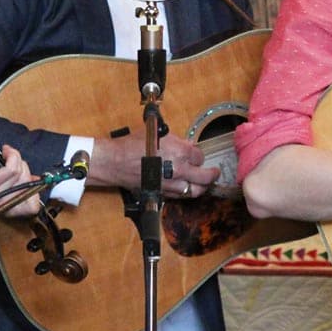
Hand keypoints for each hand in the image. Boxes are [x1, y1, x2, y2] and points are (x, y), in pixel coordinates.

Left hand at [0, 145, 38, 216]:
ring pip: (20, 173)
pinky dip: (11, 155)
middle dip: (24, 167)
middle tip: (13, 161)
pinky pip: (11, 167)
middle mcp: (2, 203)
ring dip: (16, 158)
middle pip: (29, 184)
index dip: (36, 193)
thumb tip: (35, 179)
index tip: (30, 179)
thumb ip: (15, 185)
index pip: (31, 208)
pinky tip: (5, 152)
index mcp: (6, 206)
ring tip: (7, 154)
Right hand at [88, 131, 219, 198]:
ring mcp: (172, 184)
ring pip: (195, 191)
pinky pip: (181, 196)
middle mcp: (179, 169)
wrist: (116, 162)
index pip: (200, 156)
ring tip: (204, 184)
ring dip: (202, 187)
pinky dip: (187, 193)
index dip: (199, 155)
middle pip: (205, 177)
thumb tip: (189, 145)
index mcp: (180, 151)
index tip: (197, 155)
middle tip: (215, 173)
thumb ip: (177, 141)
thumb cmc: (134, 145)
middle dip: (212, 174)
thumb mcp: (158, 134)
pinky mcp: (163, 193)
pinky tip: (187, 189)